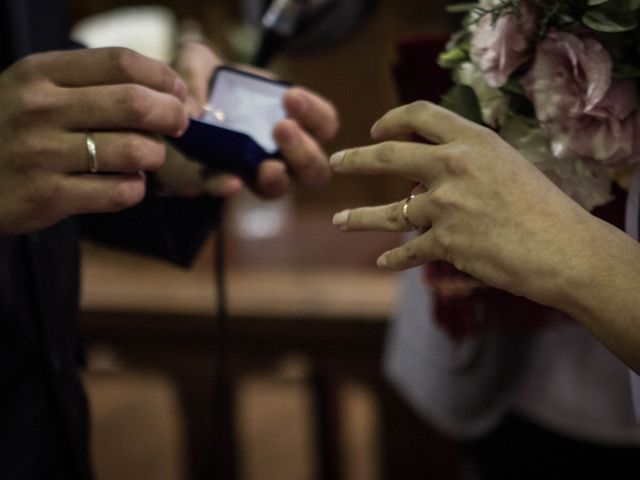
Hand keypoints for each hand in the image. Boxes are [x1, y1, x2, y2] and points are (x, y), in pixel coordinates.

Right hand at [0, 47, 188, 233]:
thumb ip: (89, 83)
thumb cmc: (13, 129)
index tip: (177, 92)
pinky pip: (120, 192)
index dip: (162, 77)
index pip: (120, 62)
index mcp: (40, 73)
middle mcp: (40, 108)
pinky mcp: (49, 196)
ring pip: (134, 150)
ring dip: (155, 155)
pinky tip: (127, 183)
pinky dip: (136, 188)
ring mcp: (42, 153)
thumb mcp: (36, 89)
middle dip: (172, 115)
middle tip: (178, 125)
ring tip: (147, 157)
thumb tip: (166, 90)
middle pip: (136, 103)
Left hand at [158, 42, 337, 198]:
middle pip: (315, 168)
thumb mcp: (199, 62)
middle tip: (282, 128)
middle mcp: (282, 153)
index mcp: (293, 118)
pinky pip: (229, 189)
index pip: (324, 123)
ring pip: (280, 188)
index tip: (290, 97)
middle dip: (304, 151)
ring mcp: (254, 172)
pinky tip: (229, 179)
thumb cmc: (205, 84)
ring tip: (268, 166)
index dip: (315, 113)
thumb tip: (194, 102)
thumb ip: (196, 67)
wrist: (173, 114)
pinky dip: (228, 186)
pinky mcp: (223, 180)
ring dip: (278, 178)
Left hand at [330, 101, 612, 304]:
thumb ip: (465, 161)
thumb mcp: (506, 163)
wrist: (563, 248)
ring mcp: (445, 206)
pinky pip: (409, 251)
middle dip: (355, 159)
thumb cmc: (543, 206)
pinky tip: (383, 262)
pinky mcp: (445, 243)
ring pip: (389, 212)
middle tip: (336, 162)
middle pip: (388, 157)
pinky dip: (395, 259)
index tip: (376, 130)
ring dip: (359, 218)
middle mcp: (452, 167)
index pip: (420, 115)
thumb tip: (424, 172)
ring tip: (339, 221)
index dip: (393, 120)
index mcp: (472, 140)